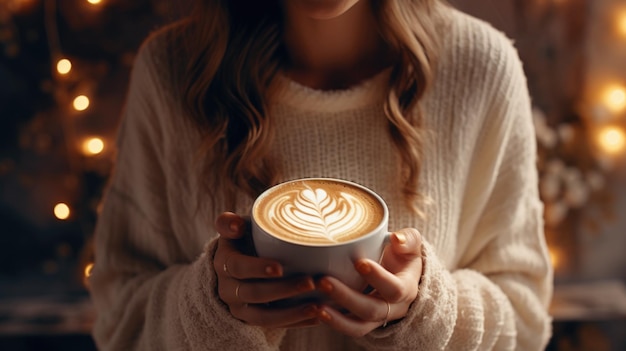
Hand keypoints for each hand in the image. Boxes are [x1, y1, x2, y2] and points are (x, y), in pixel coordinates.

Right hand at [213, 212, 319, 327]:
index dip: (257, 269)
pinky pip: (275, 326)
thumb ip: (230, 222)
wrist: (238, 263)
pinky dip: (297, 322)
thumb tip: (236, 225)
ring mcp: (240, 308)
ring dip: (292, 313)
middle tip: (311, 282)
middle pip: (255, 293)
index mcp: (225, 263)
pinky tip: (317, 317)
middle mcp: (228, 289)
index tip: (280, 268)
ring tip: (318, 307)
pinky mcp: (254, 320)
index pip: (238, 267)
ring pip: (264, 317)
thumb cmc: (244, 239)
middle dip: (283, 290)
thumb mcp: (235, 227)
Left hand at [315, 228, 422, 336]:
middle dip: (347, 297)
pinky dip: (333, 322)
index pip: (395, 288)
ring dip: (337, 318)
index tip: (359, 262)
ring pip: (360, 326)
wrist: (400, 273)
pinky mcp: (363, 321)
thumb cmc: (402, 254)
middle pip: (372, 310)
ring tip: (316, 306)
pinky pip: (349, 328)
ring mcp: (378, 318)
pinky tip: (315, 311)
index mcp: (407, 288)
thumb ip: (407, 238)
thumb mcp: (410, 243)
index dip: (378, 278)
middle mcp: (394, 308)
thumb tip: (396, 239)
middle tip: (323, 281)